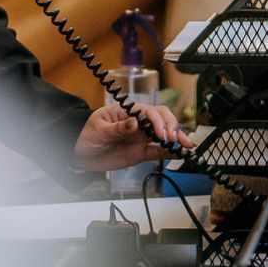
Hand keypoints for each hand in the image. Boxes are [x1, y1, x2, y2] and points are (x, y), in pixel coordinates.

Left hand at [71, 101, 194, 172]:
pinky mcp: (140, 152)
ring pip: (164, 135)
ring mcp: (141, 137)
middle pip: (161, 119)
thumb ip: (117, 128)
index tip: (162, 134)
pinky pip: (158, 151)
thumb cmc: (86, 135)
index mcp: (127, 112)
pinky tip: (180, 154)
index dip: (158, 121)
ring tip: (188, 145)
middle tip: (174, 139)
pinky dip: (170, 152)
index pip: (149, 112)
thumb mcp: (98, 131)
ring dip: (177, 138)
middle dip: (171, 127)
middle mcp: (137, 123)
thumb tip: (134, 123)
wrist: (79, 152)